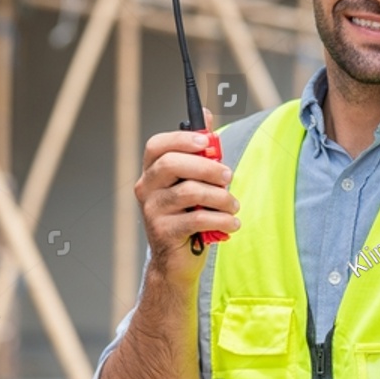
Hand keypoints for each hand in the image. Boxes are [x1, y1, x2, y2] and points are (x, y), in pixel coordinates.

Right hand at [134, 107, 239, 287]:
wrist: (176, 262)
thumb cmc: (188, 216)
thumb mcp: (194, 182)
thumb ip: (200, 153)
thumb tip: (206, 116)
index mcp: (152, 172)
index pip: (157, 146)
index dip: (181, 139)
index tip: (206, 142)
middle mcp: (146, 189)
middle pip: (172, 164)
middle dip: (207, 167)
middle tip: (228, 176)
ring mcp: (152, 211)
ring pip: (190, 192)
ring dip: (220, 197)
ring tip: (233, 205)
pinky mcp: (164, 232)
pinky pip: (198, 218)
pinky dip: (221, 219)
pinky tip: (232, 224)